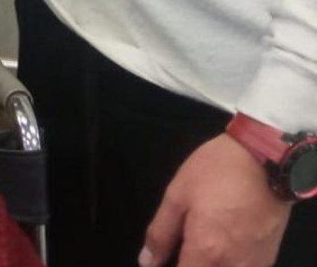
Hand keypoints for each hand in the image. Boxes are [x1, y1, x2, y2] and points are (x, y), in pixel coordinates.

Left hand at [139, 134, 290, 266]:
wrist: (264, 160)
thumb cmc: (215, 172)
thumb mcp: (177, 195)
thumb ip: (161, 233)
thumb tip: (147, 262)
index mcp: (207, 253)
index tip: (162, 260)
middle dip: (188, 264)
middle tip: (177, 250)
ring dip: (207, 265)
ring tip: (194, 249)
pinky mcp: (267, 260)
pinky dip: (226, 265)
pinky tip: (218, 248)